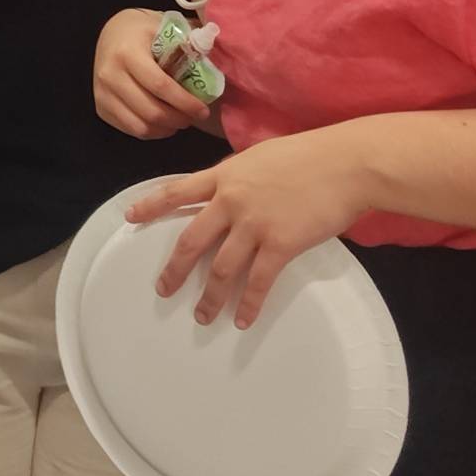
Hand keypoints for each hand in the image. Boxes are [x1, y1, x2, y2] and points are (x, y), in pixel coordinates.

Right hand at [94, 7, 208, 138]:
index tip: (203, 109)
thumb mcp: (168, 29)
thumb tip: (215, 67)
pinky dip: (152, 132)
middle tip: (195, 117)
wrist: (112, 33)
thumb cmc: (146, 32)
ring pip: (140, 126)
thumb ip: (190, 46)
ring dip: (166, 128)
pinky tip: (164, 122)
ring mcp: (102, 93)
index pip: (159, 85)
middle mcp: (110, 74)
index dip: (185, 102)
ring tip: (180, 120)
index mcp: (128, 51)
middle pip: (150, 111)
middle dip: (179, 119)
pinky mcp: (100, 107)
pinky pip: (130, 130)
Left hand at [127, 127, 370, 328]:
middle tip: (163, 290)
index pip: (176, 191)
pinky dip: (248, 304)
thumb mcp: (259, 157)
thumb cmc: (308, 155)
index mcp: (223, 175)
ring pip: (222, 268)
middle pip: (191, 240)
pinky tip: (242, 320)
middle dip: (174, 269)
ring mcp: (254, 224)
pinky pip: (258, 281)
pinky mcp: (281, 244)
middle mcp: (231, 201)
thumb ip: (237, 175)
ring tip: (202, 316)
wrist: (345, 163)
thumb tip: (226, 187)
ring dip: (210, 297)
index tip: (130, 218)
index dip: (150, 205)